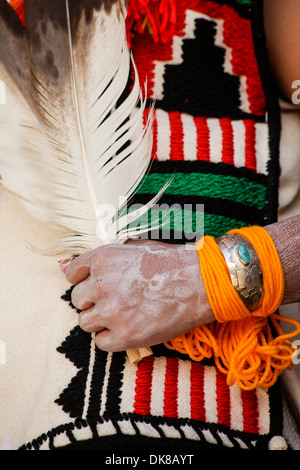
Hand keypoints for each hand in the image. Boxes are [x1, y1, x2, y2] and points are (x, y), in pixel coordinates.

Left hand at [64, 239, 214, 351]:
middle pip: (77, 300)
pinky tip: (128, 329)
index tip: (95, 286)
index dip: (84, 280)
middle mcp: (102, 284)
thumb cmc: (171, 262)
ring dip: (100, 321)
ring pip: (85, 322)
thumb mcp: (135, 248)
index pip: (72, 274)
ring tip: (122, 316)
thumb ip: (104, 258)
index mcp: (103, 259)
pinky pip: (101, 343)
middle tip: (113, 301)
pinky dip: (111, 339)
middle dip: (92, 301)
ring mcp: (113, 311)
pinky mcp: (126, 335)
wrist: (200, 282)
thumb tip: (70, 266)